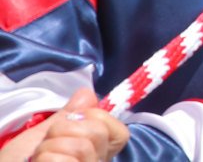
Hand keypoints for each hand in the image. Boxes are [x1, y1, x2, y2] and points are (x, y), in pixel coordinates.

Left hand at [0, 90, 127, 161]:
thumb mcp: (38, 137)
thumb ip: (66, 116)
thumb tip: (87, 93)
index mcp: (94, 155)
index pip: (118, 131)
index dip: (95, 119)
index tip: (67, 126)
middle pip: (97, 133)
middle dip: (63, 130)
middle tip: (45, 146)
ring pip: (81, 147)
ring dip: (49, 149)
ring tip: (38, 161)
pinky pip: (64, 160)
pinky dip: (44, 160)